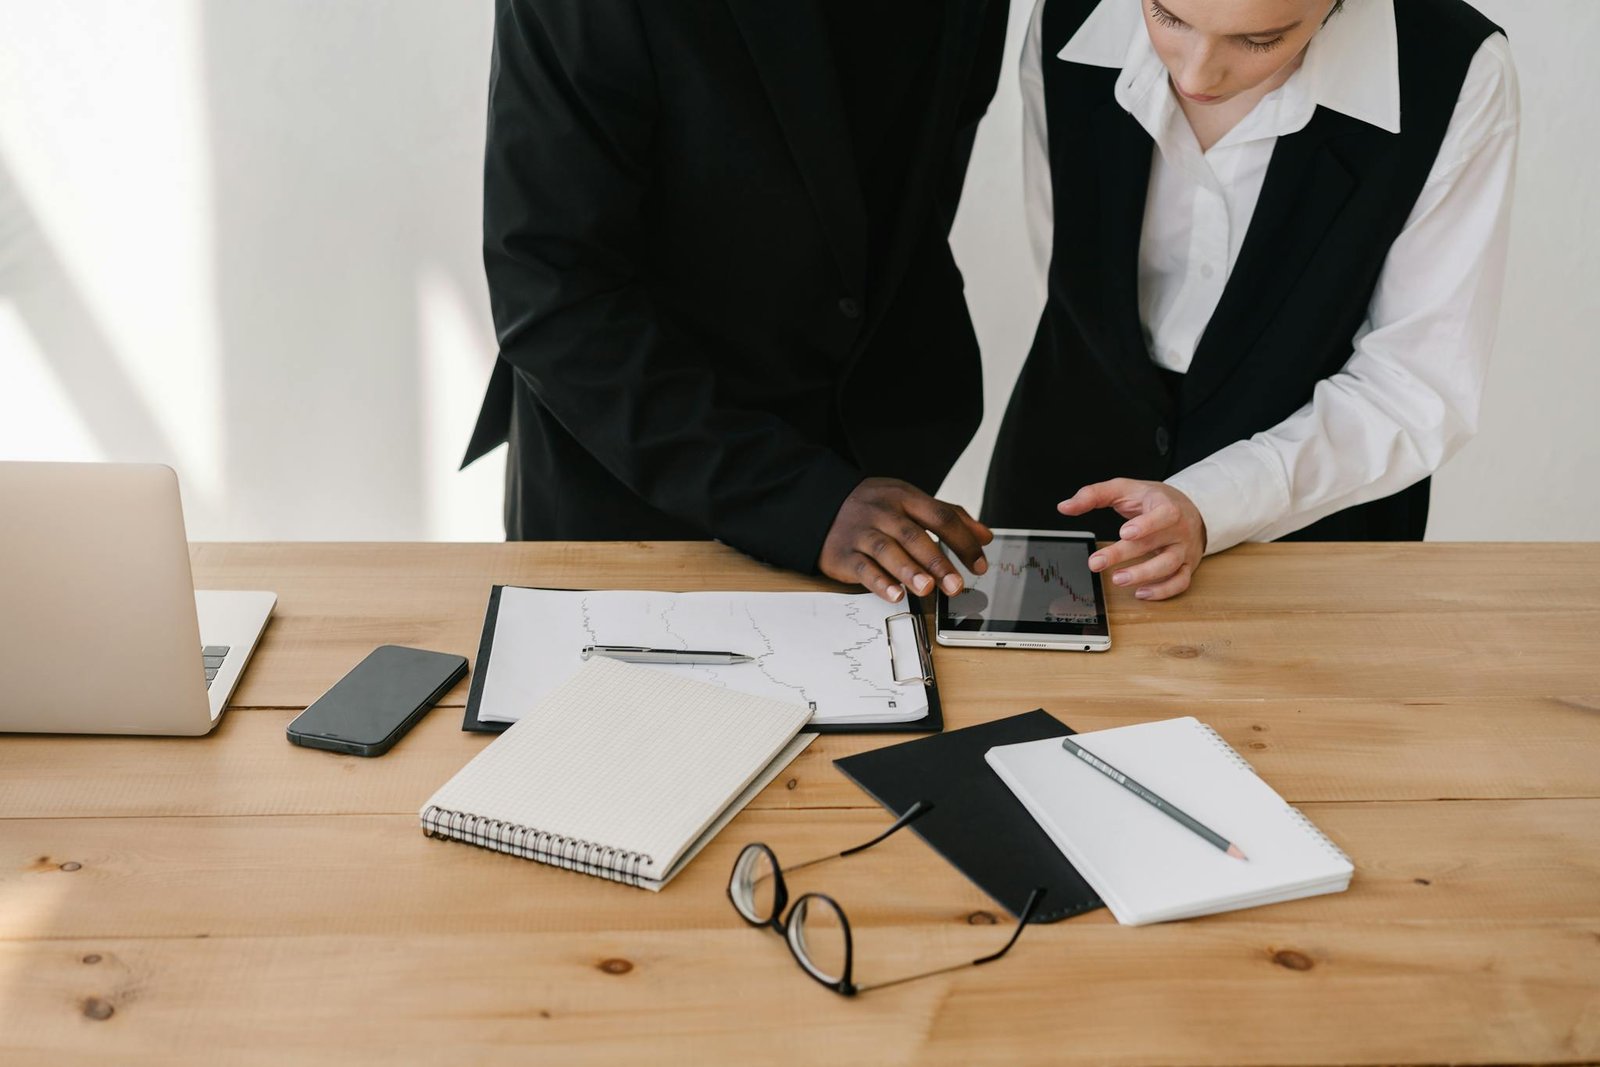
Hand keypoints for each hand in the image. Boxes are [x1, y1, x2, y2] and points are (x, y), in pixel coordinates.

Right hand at [820, 478, 992, 602]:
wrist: (822, 505)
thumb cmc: (875, 508)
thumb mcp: (910, 501)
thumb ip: (948, 516)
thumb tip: (984, 536)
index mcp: (905, 498)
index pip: (941, 517)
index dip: (963, 541)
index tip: (979, 565)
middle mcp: (884, 513)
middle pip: (914, 536)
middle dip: (938, 562)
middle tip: (956, 585)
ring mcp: (862, 533)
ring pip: (887, 550)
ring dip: (909, 571)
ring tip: (927, 589)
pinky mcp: (844, 554)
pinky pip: (863, 568)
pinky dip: (879, 582)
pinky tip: (895, 594)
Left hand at [1058, 479, 1206, 600]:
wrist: (1189, 508)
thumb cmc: (1153, 499)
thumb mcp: (1125, 488)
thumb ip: (1094, 495)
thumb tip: (1064, 507)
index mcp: (1167, 505)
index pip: (1164, 514)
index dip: (1147, 524)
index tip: (1124, 533)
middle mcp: (1179, 529)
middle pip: (1155, 543)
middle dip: (1124, 554)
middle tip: (1096, 563)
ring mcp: (1184, 549)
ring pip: (1169, 566)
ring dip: (1143, 575)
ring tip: (1117, 579)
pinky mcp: (1187, 565)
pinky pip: (1180, 583)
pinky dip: (1162, 591)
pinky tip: (1141, 593)